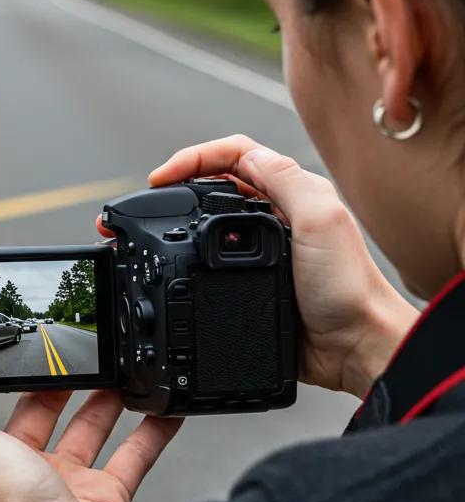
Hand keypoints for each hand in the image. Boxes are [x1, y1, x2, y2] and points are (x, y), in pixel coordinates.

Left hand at [0, 363, 181, 501]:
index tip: (13, 350)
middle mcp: (20, 471)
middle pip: (41, 414)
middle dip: (58, 382)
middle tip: (77, 351)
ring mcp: (64, 485)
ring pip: (88, 429)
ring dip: (105, 399)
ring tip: (121, 367)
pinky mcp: (104, 498)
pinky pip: (132, 457)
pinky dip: (151, 433)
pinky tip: (165, 408)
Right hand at [112, 135, 416, 398]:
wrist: (353, 347)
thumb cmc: (348, 288)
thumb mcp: (321, 220)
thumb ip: (286, 180)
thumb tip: (245, 154)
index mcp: (292, 192)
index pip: (234, 155)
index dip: (194, 158)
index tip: (162, 177)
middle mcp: (275, 215)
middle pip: (215, 182)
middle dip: (177, 182)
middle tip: (147, 197)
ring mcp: (259, 249)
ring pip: (208, 218)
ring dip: (177, 214)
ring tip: (151, 223)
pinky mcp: (248, 280)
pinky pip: (208, 258)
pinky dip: (186, 253)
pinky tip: (173, 261)